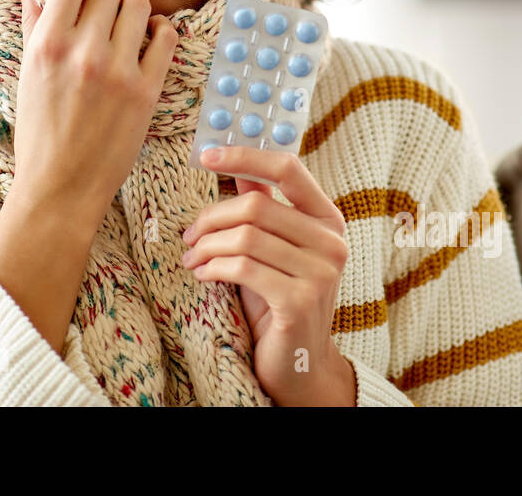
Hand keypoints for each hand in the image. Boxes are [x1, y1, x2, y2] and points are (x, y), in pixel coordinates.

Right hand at [8, 0, 178, 225]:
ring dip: (134, 14)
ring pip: (140, 5)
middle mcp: (82, 50)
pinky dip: (160, 34)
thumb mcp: (26, 72)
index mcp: (47, 43)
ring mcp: (118, 70)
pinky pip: (166, 36)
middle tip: (104, 19)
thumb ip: (34, 22)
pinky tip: (148, 44)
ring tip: (125, 34)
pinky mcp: (147, 90)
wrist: (61, 187)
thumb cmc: (39, 130)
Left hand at [181, 144, 351, 404]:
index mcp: (328, 219)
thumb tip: (239, 168)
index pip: (288, 169)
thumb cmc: (280, 300)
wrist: (299, 364)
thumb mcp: (272, 248)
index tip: (206, 156)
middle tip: (189, 236)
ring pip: (245, 237)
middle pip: (256, 206)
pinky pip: (242, 268)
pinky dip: (213, 269)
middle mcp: (332, 242)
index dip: (245, 157)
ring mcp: (320, 273)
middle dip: (211, 218)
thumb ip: (264, 206)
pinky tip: (203, 275)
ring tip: (192, 259)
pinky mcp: (299, 301)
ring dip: (207, 247)